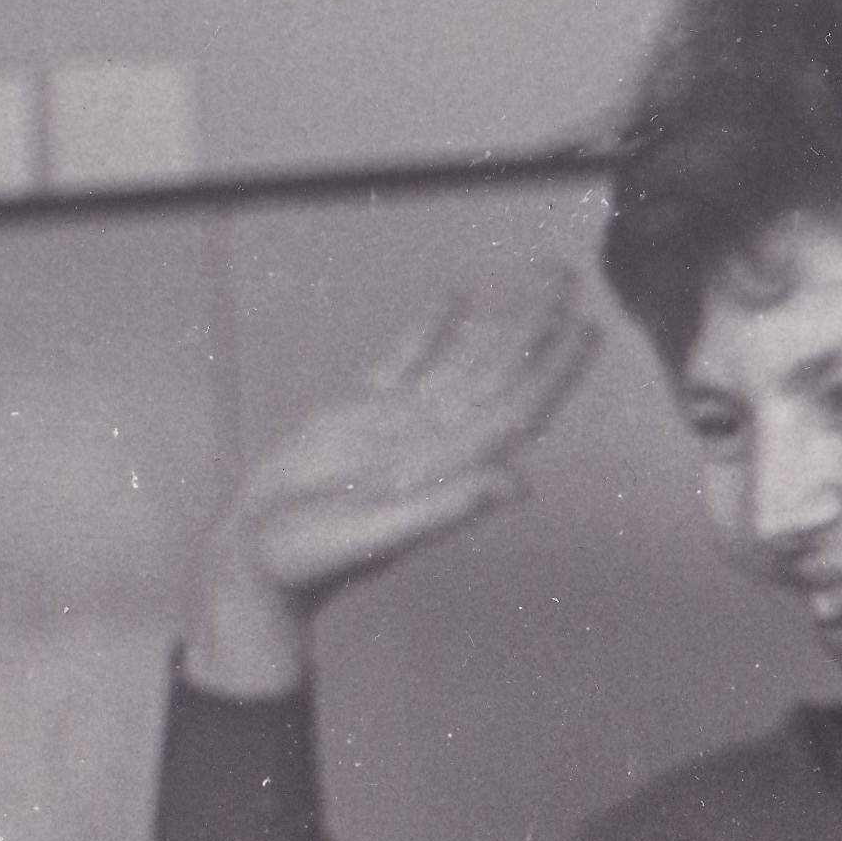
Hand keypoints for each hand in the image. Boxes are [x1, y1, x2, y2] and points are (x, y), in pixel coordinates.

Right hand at [186, 273, 599, 696]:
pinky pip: (406, 362)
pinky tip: (456, 297)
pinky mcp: (360, 416)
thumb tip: (519, 483)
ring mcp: (402, 427)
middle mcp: (437, 443)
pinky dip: (431, 329)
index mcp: (449, 467)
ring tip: (536, 278)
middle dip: (536, 324)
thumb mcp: (377, 533)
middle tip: (568, 274)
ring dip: (501, 320)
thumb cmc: (311, 562)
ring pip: (463, 361)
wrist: (254, 566)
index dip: (554, 369)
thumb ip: (447, 506)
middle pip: (500, 373)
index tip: (587, 326)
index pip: (517, 407)